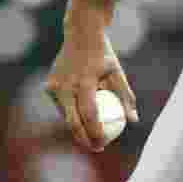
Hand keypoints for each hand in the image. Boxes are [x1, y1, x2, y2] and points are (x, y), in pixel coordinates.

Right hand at [45, 13, 138, 152]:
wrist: (80, 33)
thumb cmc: (103, 55)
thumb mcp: (117, 72)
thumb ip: (125, 97)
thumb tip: (134, 121)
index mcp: (84, 82)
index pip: (89, 115)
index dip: (96, 133)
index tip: (104, 145)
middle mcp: (66, 85)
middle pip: (73, 122)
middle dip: (84, 140)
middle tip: (97, 148)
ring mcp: (54, 86)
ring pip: (66, 116)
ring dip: (78, 129)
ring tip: (92, 138)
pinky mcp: (49, 86)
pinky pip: (62, 107)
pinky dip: (72, 114)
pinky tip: (83, 121)